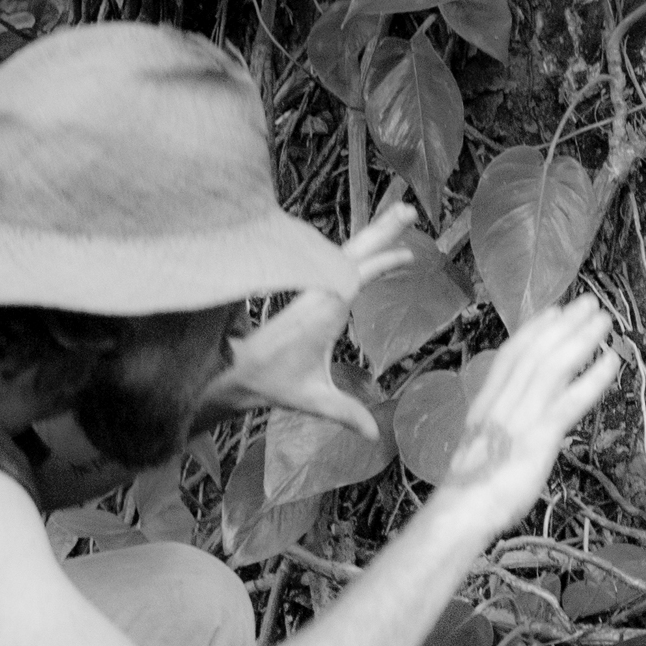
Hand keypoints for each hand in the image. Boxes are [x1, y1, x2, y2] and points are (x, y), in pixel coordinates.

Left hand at [214, 202, 426, 435]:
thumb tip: (375, 436)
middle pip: (352, 252)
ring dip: (373, 234)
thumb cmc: (273, 383)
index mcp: (321, 311)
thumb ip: (344, 413)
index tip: (406, 254)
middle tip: (408, 209)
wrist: (237, 370)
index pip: (353, 277)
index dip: (379, 263)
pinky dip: (361, 250)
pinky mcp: (311, 293)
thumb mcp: (313, 399)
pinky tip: (376, 246)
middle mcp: (318, 293)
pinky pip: (339, 262)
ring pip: (346, 252)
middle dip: (380, 231)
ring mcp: (314, 290)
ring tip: (399, 216)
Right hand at [438, 297, 623, 528]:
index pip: (510, 355)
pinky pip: (571, 400)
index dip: (533, 330)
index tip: (553, 311)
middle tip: (589, 303)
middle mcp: (502, 403)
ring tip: (604, 322)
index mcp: (486, 404)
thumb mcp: (481, 448)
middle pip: (536, 352)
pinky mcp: (538, 438)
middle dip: (564, 324)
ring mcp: (520, 418)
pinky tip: (611, 361)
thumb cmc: (470, 490)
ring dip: (582, 339)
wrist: (461, 512)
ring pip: (553, 366)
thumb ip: (499, 428)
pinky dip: (593, 377)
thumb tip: (516, 422)